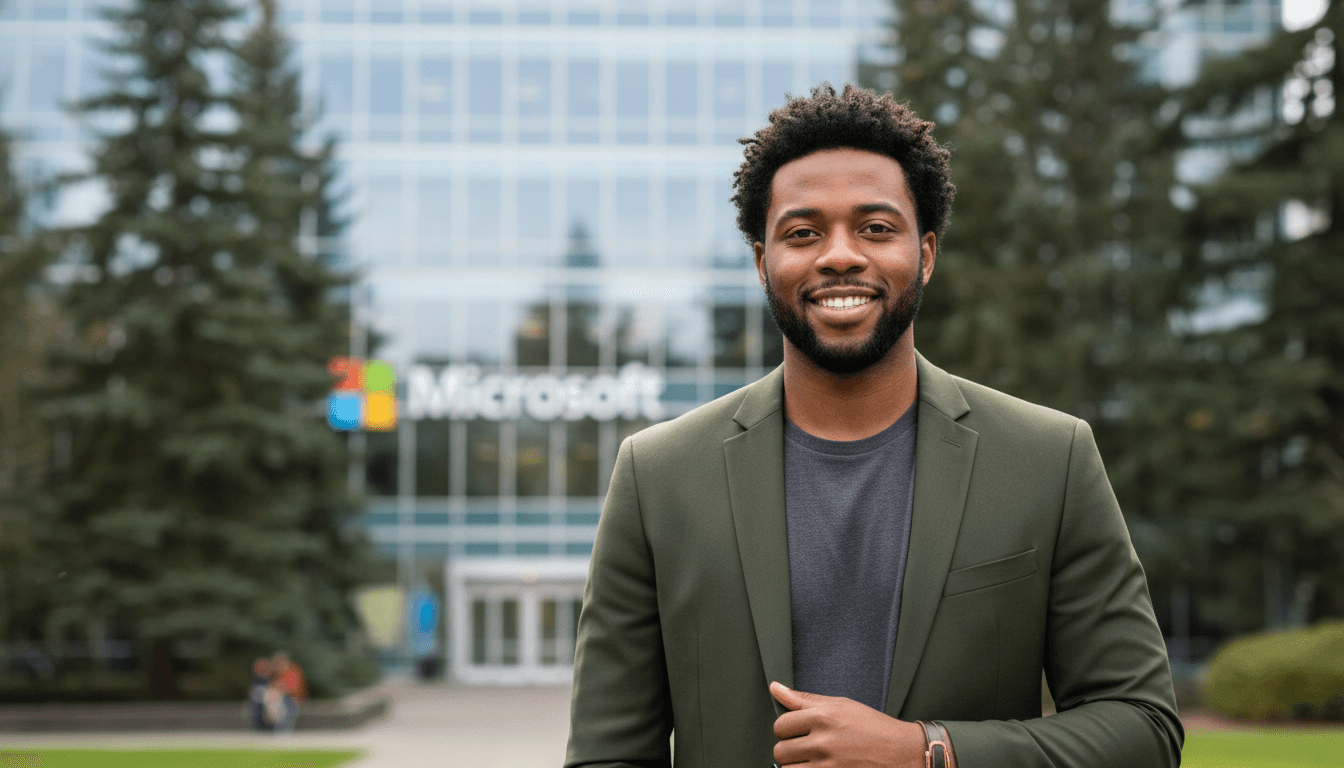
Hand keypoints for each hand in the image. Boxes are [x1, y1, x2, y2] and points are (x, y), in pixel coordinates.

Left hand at [770, 681, 928, 767]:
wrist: (901, 752)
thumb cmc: (872, 726)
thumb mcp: (840, 704)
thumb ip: (804, 699)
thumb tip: (775, 688)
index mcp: (823, 717)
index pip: (780, 725)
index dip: (786, 729)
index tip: (797, 731)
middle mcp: (824, 742)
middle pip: (781, 751)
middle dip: (789, 749)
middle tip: (805, 747)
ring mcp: (829, 766)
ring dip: (795, 766)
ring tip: (810, 760)